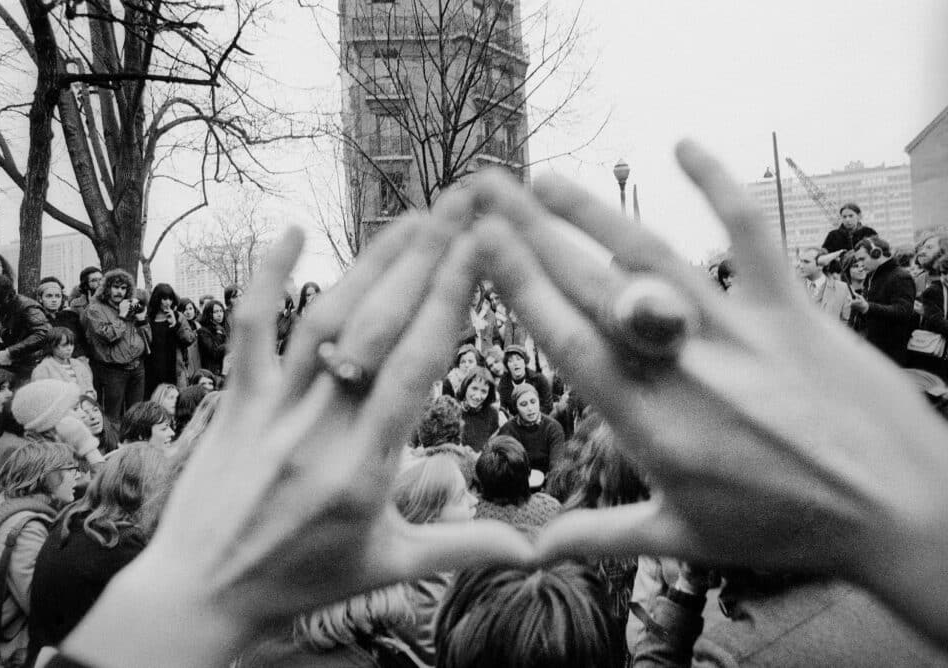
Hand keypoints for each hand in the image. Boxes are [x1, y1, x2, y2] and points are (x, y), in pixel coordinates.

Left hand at [61, 192, 532, 667]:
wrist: (200, 595)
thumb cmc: (299, 583)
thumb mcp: (388, 566)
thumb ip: (464, 548)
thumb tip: (536, 550)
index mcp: (365, 465)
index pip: (419, 363)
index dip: (453, 296)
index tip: (484, 246)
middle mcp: (319, 426)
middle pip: (378, 324)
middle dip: (426, 257)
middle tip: (462, 205)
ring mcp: (270, 407)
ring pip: (324, 318)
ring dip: (370, 262)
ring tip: (414, 218)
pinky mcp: (234, 400)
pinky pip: (247, 331)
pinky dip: (264, 278)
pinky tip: (288, 231)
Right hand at [469, 140, 947, 645]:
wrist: (898, 511)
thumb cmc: (789, 529)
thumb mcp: (685, 538)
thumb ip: (601, 535)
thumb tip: (532, 550)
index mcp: (647, 423)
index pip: (563, 340)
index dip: (516, 284)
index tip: (477, 243)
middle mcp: (681, 367)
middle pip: (590, 287)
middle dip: (528, 234)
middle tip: (484, 192)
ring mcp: (736, 331)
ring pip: (649, 255)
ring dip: (592, 212)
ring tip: (543, 181)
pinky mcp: (789, 308)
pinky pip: (749, 235)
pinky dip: (719, 186)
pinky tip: (683, 144)